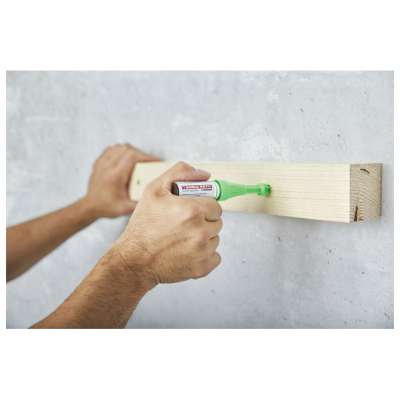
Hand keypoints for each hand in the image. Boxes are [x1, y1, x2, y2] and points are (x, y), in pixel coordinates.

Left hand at [84, 144, 158, 217]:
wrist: (90, 207)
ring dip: (132, 151)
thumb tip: (155, 194)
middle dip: (141, 154)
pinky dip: (121, 150)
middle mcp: (107, 166)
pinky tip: (126, 158)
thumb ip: (141, 202)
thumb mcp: (127, 208)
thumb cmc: (107, 207)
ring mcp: (101, 163)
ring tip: (138, 160)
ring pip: (120, 146)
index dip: (146, 156)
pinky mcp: (99, 162)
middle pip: (127, 149)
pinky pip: (112, 149)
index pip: (132, 157)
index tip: (155, 161)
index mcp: (115, 176)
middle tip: (148, 162)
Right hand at [113, 162, 222, 285]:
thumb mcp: (154, 190)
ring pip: (215, 239)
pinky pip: (215, 257)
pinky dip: (204, 256)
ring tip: (182, 239)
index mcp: (192, 210)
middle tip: (184, 225)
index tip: (191, 211)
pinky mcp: (202, 268)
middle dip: (204, 222)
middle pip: (217, 222)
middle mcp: (201, 231)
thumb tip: (205, 175)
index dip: (203, 207)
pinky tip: (187, 252)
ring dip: (204, 238)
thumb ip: (180, 174)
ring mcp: (203, 251)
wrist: (134, 260)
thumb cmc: (143, 226)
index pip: (215, 205)